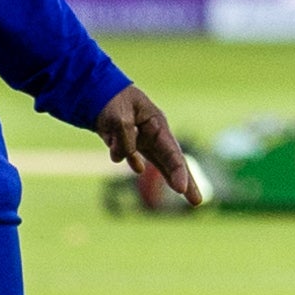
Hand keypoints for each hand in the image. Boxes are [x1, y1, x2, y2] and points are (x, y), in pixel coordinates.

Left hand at [93, 85, 198, 210]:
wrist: (97, 93)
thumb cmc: (114, 100)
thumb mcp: (119, 114)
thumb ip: (124, 136)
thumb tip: (124, 157)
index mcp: (157, 124)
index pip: (172, 152)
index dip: (178, 172)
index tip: (181, 189)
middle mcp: (153, 134)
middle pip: (173, 161)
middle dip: (186, 181)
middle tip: (197, 201)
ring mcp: (141, 140)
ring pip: (158, 163)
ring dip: (169, 177)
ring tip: (183, 191)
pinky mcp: (128, 144)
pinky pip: (133, 157)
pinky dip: (133, 161)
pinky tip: (138, 168)